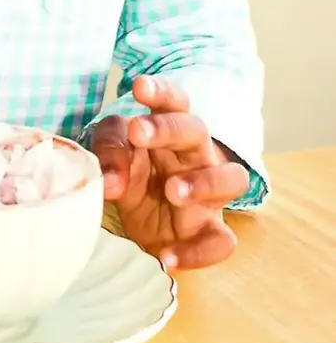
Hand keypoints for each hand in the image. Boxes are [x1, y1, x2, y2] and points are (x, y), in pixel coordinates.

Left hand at [91, 76, 249, 269]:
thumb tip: (111, 180)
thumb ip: (110, 154)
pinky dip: (198, 251)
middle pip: (198, 131)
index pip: (174, 102)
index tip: (138, 86)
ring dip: (204, 182)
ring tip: (172, 190)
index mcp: (171, 130)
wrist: (141, 223)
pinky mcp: (209, 230)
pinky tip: (167, 255)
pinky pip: (221, 241)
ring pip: (232, 178)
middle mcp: (197, 155)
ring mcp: (210, 194)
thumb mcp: (113, 154)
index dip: (160, 91)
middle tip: (139, 132)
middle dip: (170, 128)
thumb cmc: (133, 172)